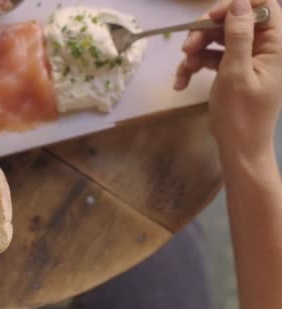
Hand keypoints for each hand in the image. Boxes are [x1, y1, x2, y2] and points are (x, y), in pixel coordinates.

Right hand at [175, 0, 281, 158]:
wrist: (239, 148)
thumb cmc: (241, 114)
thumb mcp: (236, 73)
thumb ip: (238, 35)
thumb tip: (239, 3)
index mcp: (276, 46)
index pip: (264, 6)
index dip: (236, 6)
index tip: (210, 18)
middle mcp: (265, 48)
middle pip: (234, 21)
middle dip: (206, 32)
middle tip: (186, 47)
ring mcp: (248, 59)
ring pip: (219, 39)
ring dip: (196, 51)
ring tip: (183, 70)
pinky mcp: (234, 70)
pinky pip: (213, 57)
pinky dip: (196, 67)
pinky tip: (181, 82)